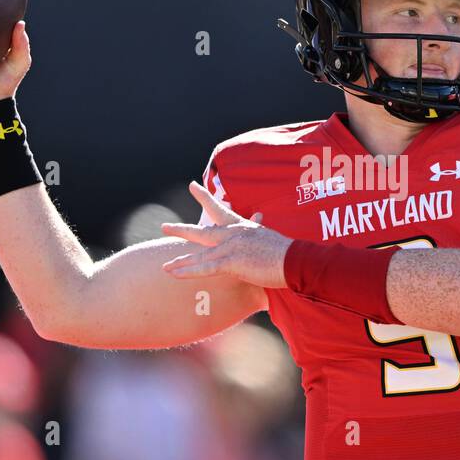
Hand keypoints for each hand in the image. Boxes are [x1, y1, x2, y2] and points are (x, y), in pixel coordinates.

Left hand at [160, 181, 291, 288]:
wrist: (294, 260)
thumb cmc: (285, 252)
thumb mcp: (268, 236)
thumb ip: (258, 228)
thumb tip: (259, 216)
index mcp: (242, 227)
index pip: (220, 210)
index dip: (204, 198)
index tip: (192, 186)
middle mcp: (233, 234)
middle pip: (202, 231)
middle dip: (181, 230)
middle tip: (164, 227)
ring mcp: (230, 247)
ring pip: (200, 255)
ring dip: (181, 262)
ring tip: (165, 267)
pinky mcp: (231, 262)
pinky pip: (205, 268)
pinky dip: (188, 271)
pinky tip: (174, 273)